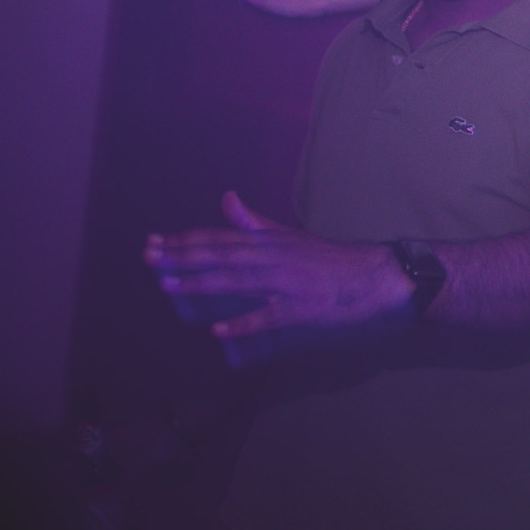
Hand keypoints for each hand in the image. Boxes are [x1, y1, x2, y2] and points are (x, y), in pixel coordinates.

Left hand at [145, 191, 412, 338]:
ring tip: (168, 286)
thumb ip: (256, 223)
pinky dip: (243, 323)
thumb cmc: (335, 261)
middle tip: (149, 257)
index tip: (154, 242)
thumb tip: (227, 199)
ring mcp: (288, 285)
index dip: (186, 240)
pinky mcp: (303, 310)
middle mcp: (274, 259)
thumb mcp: (292, 236)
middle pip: (221, 256)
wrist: (381, 277)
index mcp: (271, 243)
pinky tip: (219, 331)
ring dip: (201, 283)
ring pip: (237, 282)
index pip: (221, 238)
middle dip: (182, 257)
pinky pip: (268, 318)